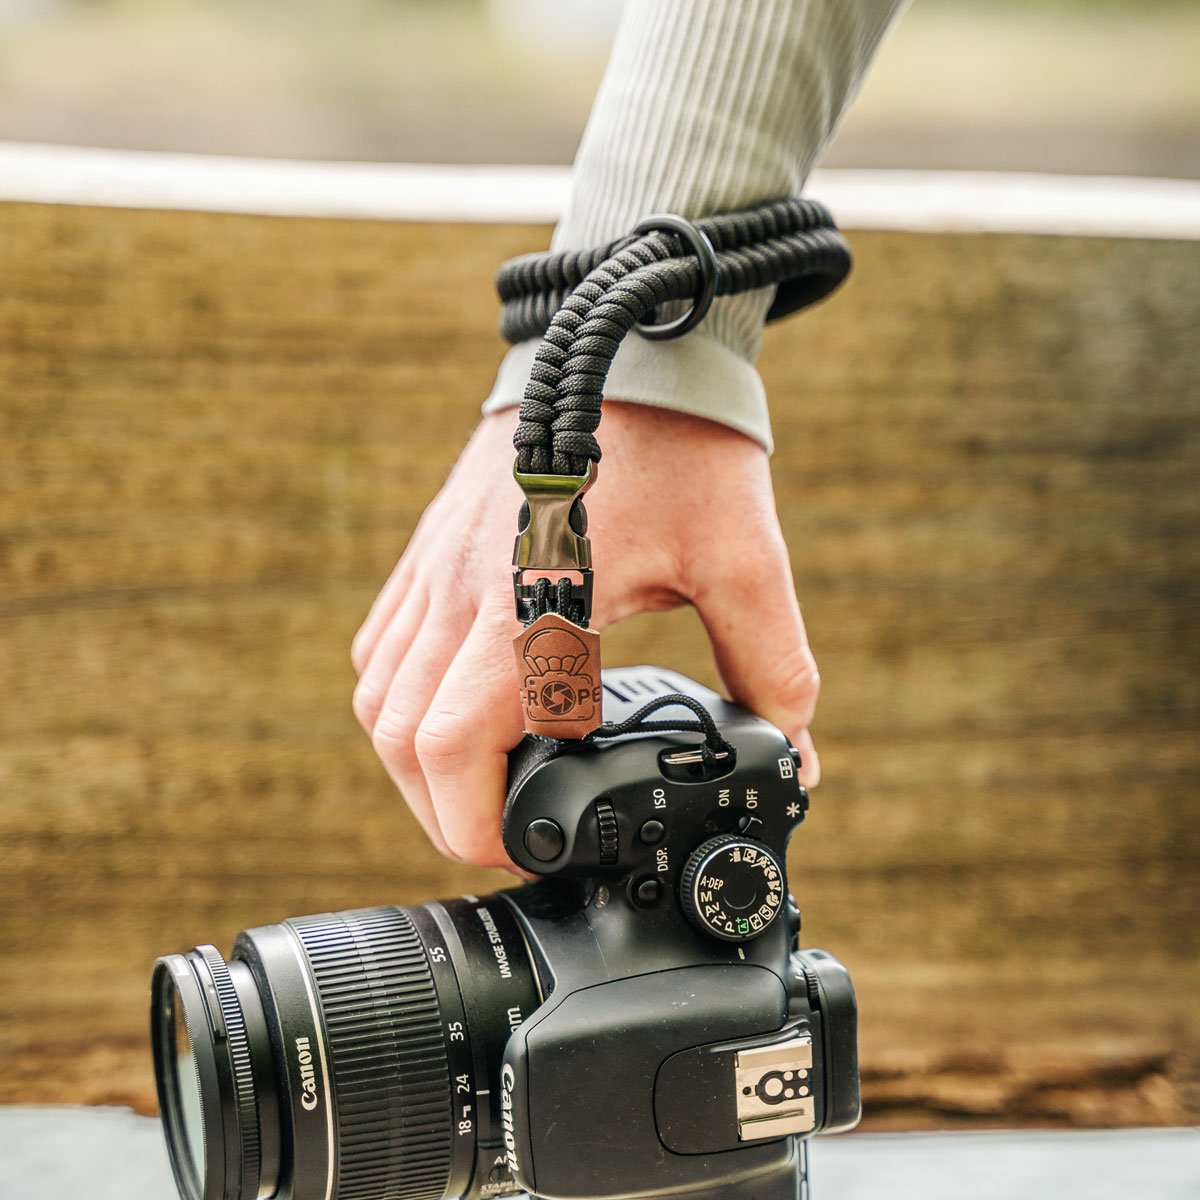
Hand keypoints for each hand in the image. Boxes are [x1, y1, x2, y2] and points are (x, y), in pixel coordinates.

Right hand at [351, 402, 820, 867]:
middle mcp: (463, 591)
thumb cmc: (683, 445)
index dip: (478, 826)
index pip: (453, 748)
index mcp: (531, 601)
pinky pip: (382, 647)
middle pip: (399, 742)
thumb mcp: (745, 558)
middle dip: (444, 814)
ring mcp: (434, 567)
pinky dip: (402, 701)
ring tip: (483, 786)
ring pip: (377, 700)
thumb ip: (772, 665)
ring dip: (416, 763)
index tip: (533, 848)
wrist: (623, 342)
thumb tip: (793, 756)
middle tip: (510, 834)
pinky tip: (455, 708)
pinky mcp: (429, 549)